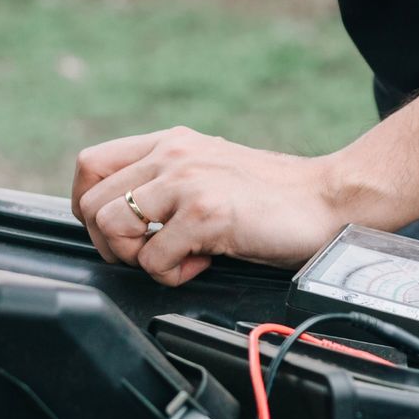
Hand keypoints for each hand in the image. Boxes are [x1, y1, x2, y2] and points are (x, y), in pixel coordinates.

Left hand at [71, 126, 351, 284]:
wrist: (330, 199)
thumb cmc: (271, 197)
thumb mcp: (207, 172)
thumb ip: (165, 180)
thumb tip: (116, 217)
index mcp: (168, 143)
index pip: (89, 165)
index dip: (88, 206)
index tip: (119, 231)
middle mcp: (171, 156)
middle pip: (90, 204)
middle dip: (111, 243)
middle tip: (149, 253)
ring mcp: (186, 182)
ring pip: (110, 228)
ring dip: (138, 259)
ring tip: (179, 257)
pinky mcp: (205, 213)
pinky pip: (152, 259)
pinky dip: (172, 274)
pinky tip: (204, 262)